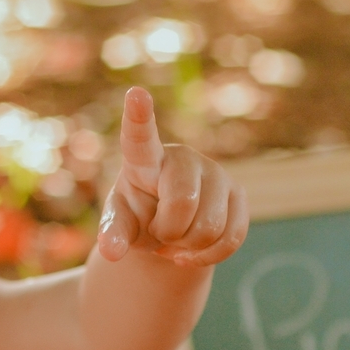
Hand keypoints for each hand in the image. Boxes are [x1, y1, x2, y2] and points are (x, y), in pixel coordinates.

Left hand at [97, 87, 248, 265]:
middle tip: (160, 231)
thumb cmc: (138, 217)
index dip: (138, 116)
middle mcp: (183, 157)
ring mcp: (216, 173)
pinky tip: (193, 252)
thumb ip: (112, 234)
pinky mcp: (239, 195)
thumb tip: (111, 251)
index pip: (139, 136)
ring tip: (177, 238)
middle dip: (169, 232)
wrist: (169, 230)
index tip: (135, 94)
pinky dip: (209, 255)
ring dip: (189, 246)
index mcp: (144, 158)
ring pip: (210, 227)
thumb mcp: (120, 225)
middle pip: (183, 204)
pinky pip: (232, 237)